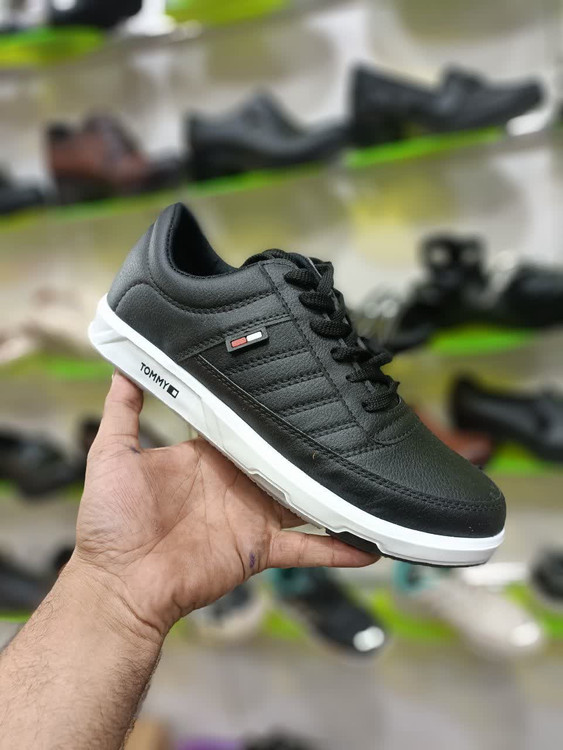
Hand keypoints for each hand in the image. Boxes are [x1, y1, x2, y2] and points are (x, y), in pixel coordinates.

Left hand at [72, 372, 377, 638]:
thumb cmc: (109, 523)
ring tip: (369, 473)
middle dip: (308, 444)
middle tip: (345, 420)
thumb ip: (123, 410)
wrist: (118, 584)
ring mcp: (251, 516)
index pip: (243, 426)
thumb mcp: (112, 455)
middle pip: (279, 458)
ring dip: (332, 491)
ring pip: (303, 499)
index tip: (293, 386)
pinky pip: (307, 547)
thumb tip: (124, 365)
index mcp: (205, 458)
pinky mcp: (261, 549)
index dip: (266, 410)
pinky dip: (337, 548)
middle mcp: (234, 483)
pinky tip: (370, 543)